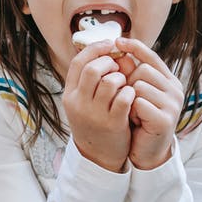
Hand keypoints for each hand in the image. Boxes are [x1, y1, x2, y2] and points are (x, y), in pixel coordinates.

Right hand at [62, 40, 134, 171]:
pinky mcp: (112, 123)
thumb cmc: (94, 122)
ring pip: (110, 81)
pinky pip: (124, 98)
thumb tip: (106, 51)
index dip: (94, 49)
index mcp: (69, 95)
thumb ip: (88, 81)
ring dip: (121, 77)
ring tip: (124, 83)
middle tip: (117, 67)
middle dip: (109, 62)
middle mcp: (78, 103)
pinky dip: (130, 91)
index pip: (78, 63)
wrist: (98, 156)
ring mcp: (95, 114)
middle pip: (92, 69)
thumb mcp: (83, 102)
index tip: (109, 45)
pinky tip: (131, 95)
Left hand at [113, 38, 183, 169]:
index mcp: (169, 80)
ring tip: (133, 112)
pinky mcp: (166, 119)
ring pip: (139, 86)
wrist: (147, 150)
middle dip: (128, 83)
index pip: (152, 57)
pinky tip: (135, 121)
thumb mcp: (135, 94)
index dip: (135, 47)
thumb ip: (130, 75)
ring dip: (129, 99)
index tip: (118, 41)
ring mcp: (173, 104)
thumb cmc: (140, 119)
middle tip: (129, 101)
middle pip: (142, 70)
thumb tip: (120, 53)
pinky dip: (131, 111)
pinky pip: (138, 103)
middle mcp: (175, 89)